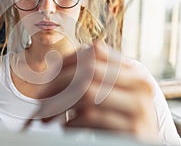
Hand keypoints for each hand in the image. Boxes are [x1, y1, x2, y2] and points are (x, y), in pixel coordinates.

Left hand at [24, 41, 157, 141]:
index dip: (67, 61)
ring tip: (46, 116)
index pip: (95, 52)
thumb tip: (56, 64)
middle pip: (88, 70)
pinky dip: (70, 122)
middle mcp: (140, 85)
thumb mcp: (110, 95)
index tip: (49, 76)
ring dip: (58, 104)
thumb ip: (93, 77)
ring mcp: (139, 107)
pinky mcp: (134, 129)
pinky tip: (64, 127)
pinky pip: (91, 117)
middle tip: (40, 100)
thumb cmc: (119, 121)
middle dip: (58, 84)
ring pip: (87, 91)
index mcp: (134, 72)